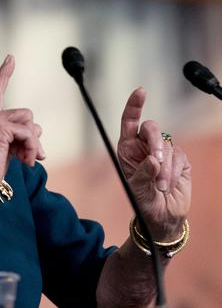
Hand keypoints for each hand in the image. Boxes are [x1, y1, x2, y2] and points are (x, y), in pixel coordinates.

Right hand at [0, 55, 45, 203]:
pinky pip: (29, 133)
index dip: (4, 74)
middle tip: (30, 157)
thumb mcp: (5, 150)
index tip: (11, 58)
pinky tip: (25, 162)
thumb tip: (39, 136)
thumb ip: (18, 138)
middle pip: (26, 114)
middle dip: (32, 136)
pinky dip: (32, 148)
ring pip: (30, 122)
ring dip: (33, 143)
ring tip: (26, 160)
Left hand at [117, 88, 191, 239]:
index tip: (141, 92)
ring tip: (159, 186)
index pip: (130, 121)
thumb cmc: (142, 202)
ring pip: (168, 146)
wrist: (161, 216)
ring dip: (164, 168)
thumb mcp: (137, 189)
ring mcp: (163, 152)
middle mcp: (144, 146)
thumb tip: (153, 160)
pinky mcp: (179, 161)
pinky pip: (179, 158)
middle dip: (155, 144)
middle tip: (155, 162)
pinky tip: (168, 185)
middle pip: (152, 129)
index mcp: (128, 148)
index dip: (134, 105)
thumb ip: (143, 173)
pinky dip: (173, 172)